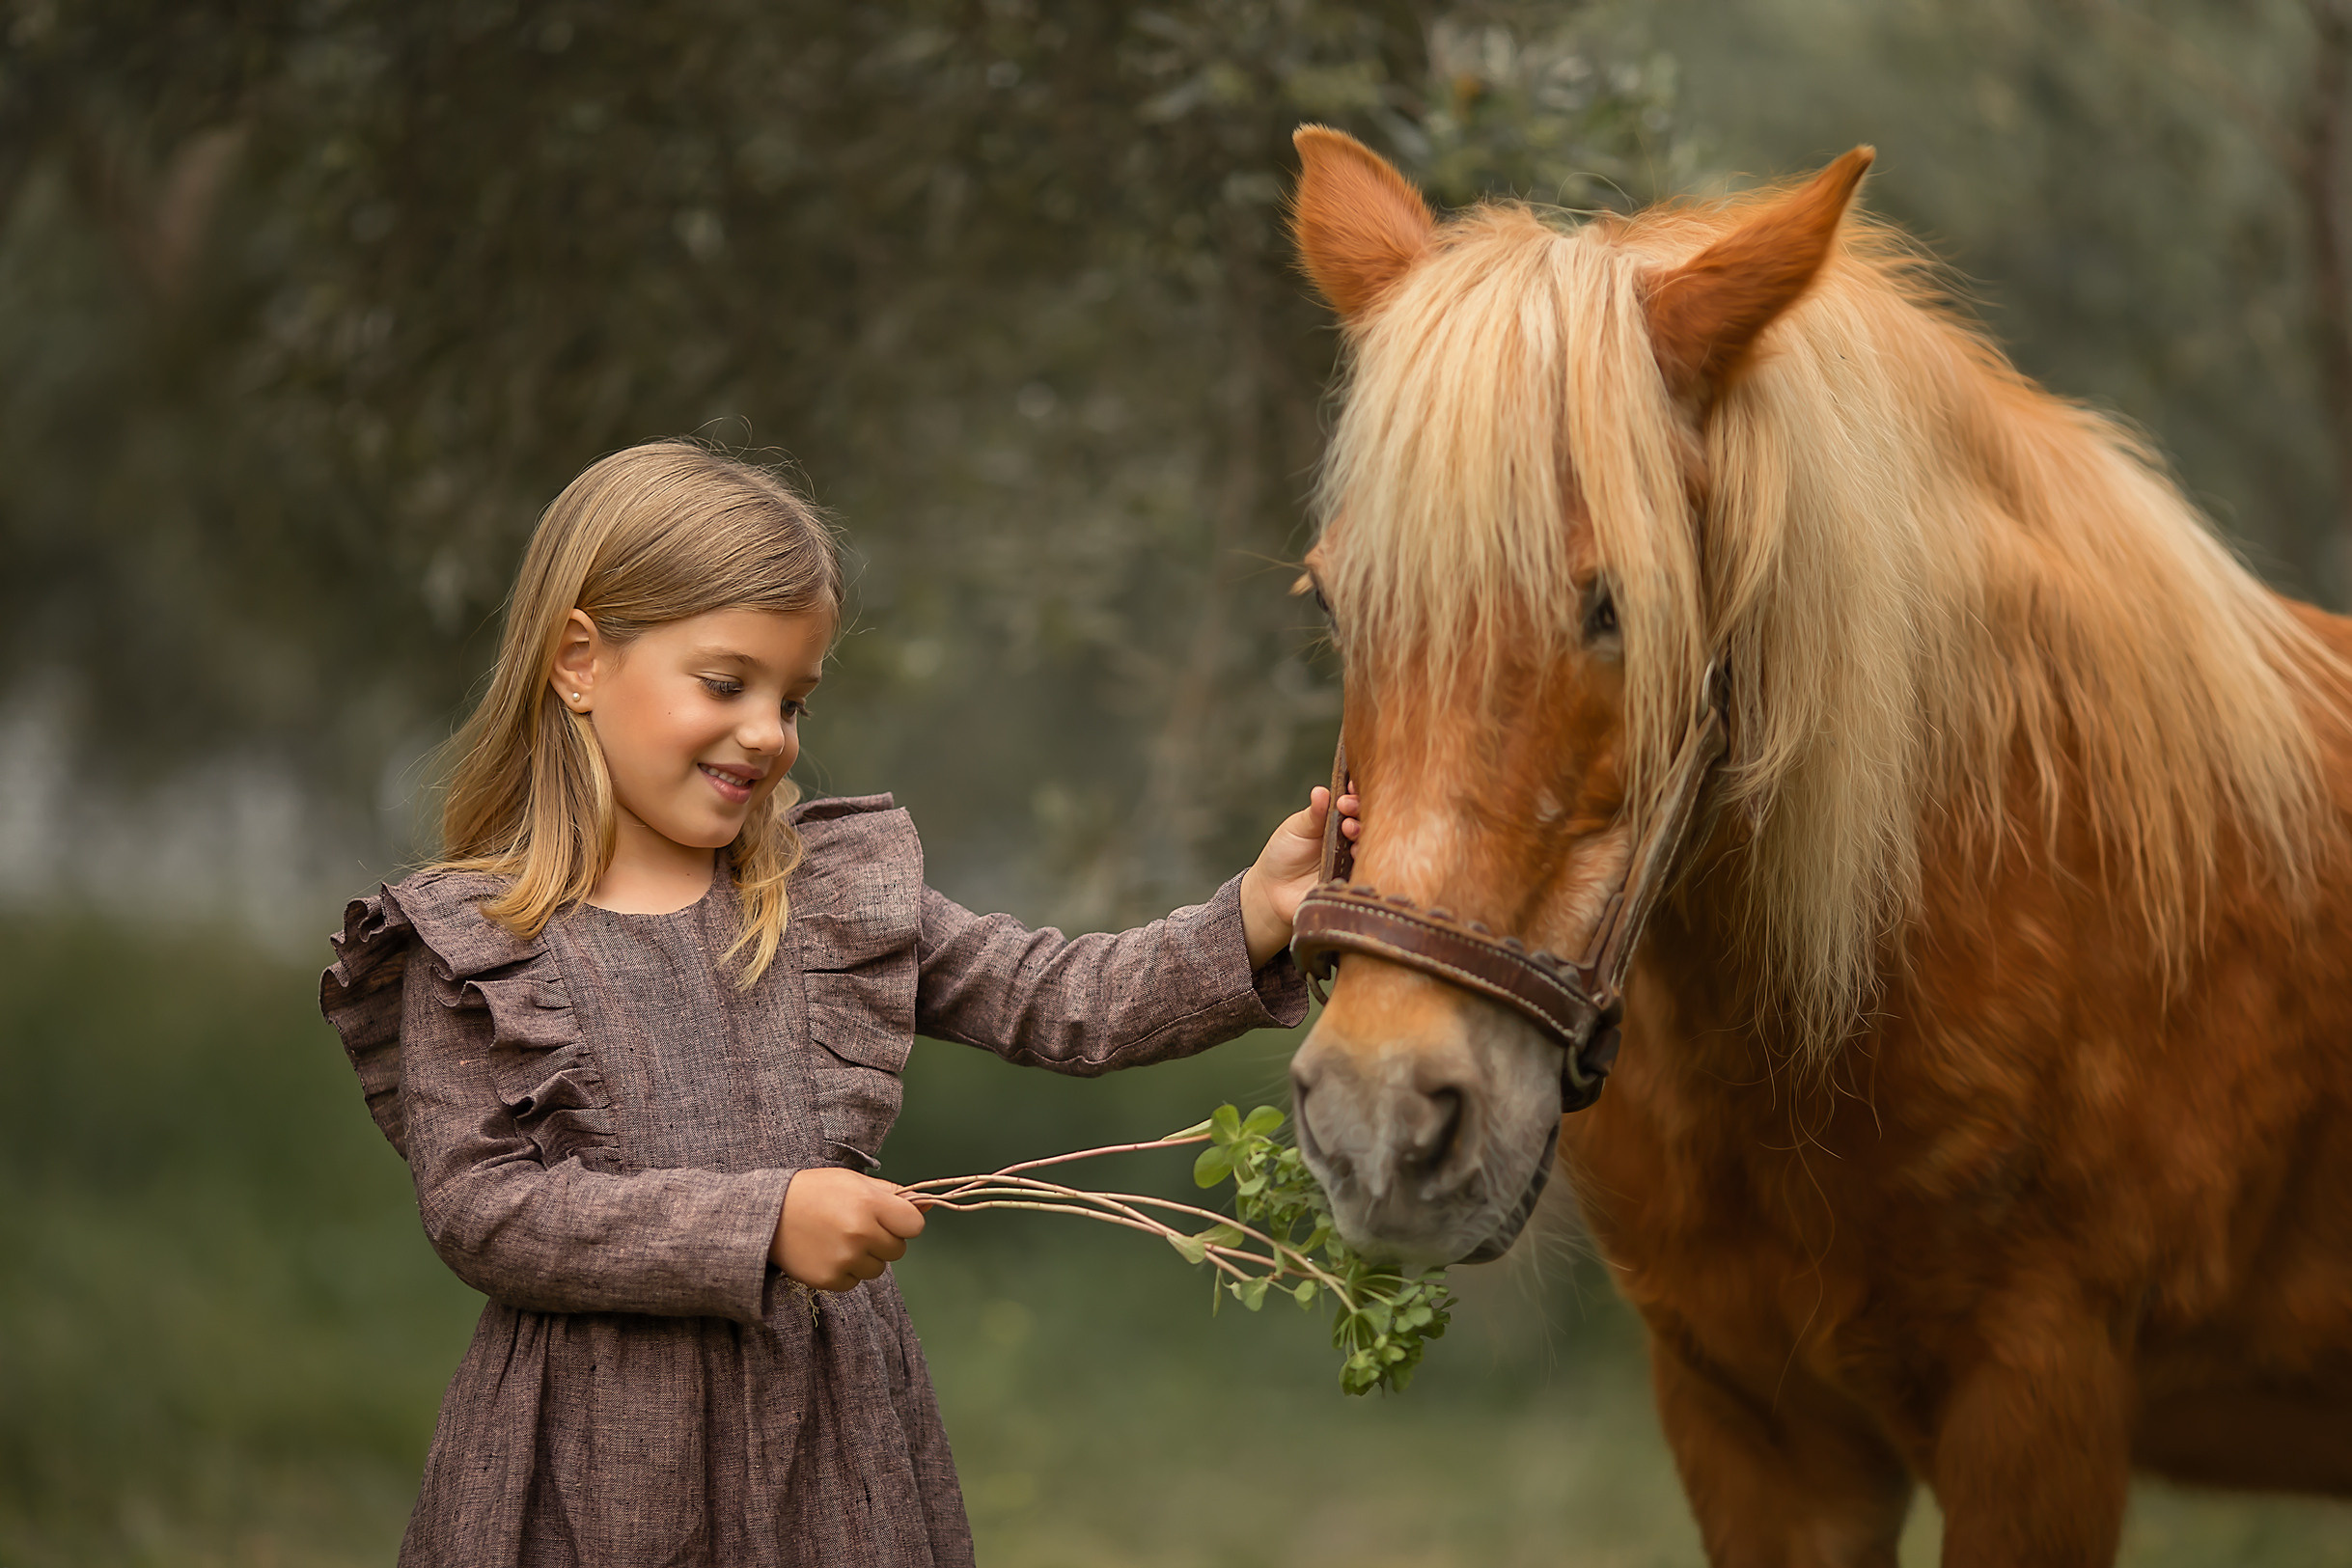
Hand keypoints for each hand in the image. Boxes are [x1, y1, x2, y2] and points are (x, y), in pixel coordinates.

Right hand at [770, 1167, 926, 1290]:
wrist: (769, 1214)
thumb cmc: (814, 1192)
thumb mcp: (854, 1181)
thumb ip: (892, 1194)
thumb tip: (927, 1205)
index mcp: (870, 1204)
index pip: (914, 1225)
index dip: (904, 1222)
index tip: (889, 1219)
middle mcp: (861, 1233)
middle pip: (897, 1250)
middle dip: (883, 1240)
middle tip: (857, 1227)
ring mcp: (845, 1259)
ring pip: (878, 1269)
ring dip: (865, 1258)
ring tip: (839, 1240)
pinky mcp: (830, 1279)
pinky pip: (854, 1282)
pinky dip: (845, 1272)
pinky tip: (827, 1253)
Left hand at [1239, 785, 1360, 968]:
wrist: (1272, 892)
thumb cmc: (1283, 855)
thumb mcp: (1296, 829)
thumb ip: (1313, 813)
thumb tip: (1321, 791)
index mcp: (1337, 820)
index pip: (1354, 803)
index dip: (1356, 794)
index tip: (1349, 790)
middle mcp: (1350, 839)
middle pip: (1367, 821)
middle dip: (1360, 810)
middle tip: (1347, 808)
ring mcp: (1354, 860)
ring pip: (1369, 844)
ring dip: (1362, 833)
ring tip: (1348, 829)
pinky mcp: (1354, 880)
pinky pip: (1366, 869)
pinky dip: (1363, 859)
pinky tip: (1354, 852)